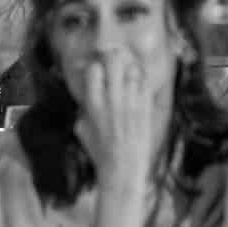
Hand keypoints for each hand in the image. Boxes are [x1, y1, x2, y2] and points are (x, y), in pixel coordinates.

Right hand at [74, 48, 157, 191]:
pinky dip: (141, 79)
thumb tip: (85, 97)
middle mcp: (112, 99)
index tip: (97, 70)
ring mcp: (131, 102)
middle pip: (114, 61)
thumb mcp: (81, 129)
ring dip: (129, 67)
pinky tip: (138, 84)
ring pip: (132, 69)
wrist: (123, 169)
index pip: (94, 70)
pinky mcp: (146, 107)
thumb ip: (83, 110)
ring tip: (127, 71)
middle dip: (113, 57)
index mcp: (93, 104)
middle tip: (114, 61)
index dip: (95, 66)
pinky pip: (145, 83)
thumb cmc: (99, 152)